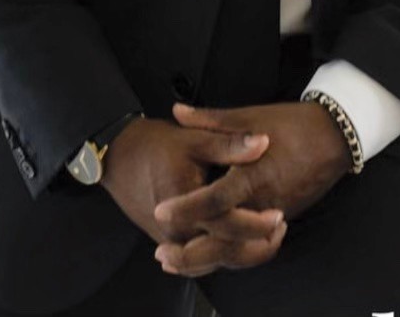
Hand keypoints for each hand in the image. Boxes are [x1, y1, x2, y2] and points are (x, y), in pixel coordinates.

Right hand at [99, 117, 285, 264]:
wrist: (119, 155)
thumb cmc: (156, 145)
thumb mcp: (195, 139)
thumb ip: (230, 145)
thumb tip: (263, 143)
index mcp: (184, 207)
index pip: (227, 227)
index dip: (256, 223)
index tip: (279, 215)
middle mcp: (175, 231)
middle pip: (222, 252)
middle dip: (254, 246)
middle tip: (280, 229)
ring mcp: (169, 240)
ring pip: (211, 260)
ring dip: (240, 252)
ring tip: (267, 236)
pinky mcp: (166, 240)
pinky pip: (199, 255)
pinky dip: (221, 252)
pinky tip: (239, 240)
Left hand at [151, 100, 351, 276]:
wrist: (335, 137)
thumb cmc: (292, 124)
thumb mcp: (250, 116)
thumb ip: (210, 119)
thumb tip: (177, 112)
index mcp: (253, 174)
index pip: (215, 200)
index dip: (187, 208)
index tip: (161, 212)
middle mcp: (263, 202)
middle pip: (225, 239)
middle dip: (192, 253)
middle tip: (163, 254)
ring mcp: (275, 214)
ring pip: (239, 249)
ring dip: (208, 258)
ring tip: (179, 261)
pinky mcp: (283, 218)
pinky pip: (253, 245)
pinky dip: (231, 253)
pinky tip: (213, 252)